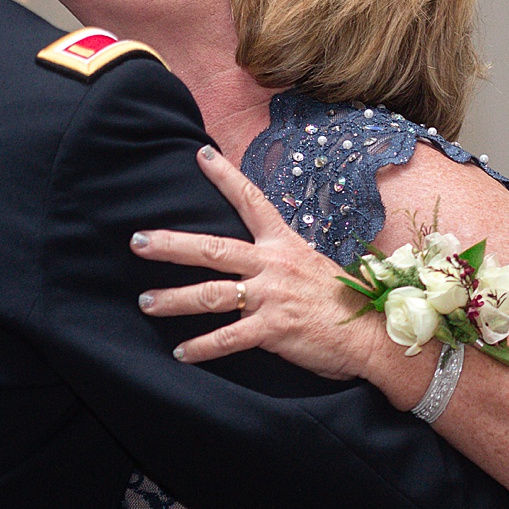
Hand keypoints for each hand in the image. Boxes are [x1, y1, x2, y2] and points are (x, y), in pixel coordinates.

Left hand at [131, 145, 385, 378]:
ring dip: (173, 300)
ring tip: (146, 302)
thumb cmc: (341, 302)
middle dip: (171, 245)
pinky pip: (228, 337)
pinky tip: (181, 353)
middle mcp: (274, 265)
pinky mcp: (274, 329)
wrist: (370, 335)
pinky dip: (202, 347)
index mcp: (284, 244)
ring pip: (211, 295)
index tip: (201, 155)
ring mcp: (272, 296)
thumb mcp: (311, 267)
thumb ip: (280, 260)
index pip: (252, 202)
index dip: (226, 177)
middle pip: (213, 249)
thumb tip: (253, 259)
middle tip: (137, 241)